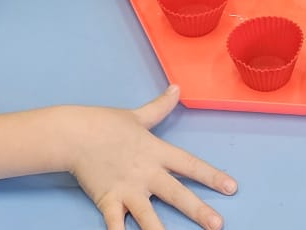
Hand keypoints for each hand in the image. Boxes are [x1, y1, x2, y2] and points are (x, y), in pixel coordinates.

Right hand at [61, 86, 235, 229]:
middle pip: (177, 194)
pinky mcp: (107, 200)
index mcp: (156, 152)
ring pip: (149, 216)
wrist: (74, 134)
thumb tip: (177, 88)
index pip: (190, 165)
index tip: (232, 187)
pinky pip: (116, 224)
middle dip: (198, 211)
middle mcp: (146, 173)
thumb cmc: (105, 123)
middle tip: (218, 225)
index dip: (212, 176)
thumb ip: (160, 107)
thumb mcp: (138, 115)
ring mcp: (127, 189)